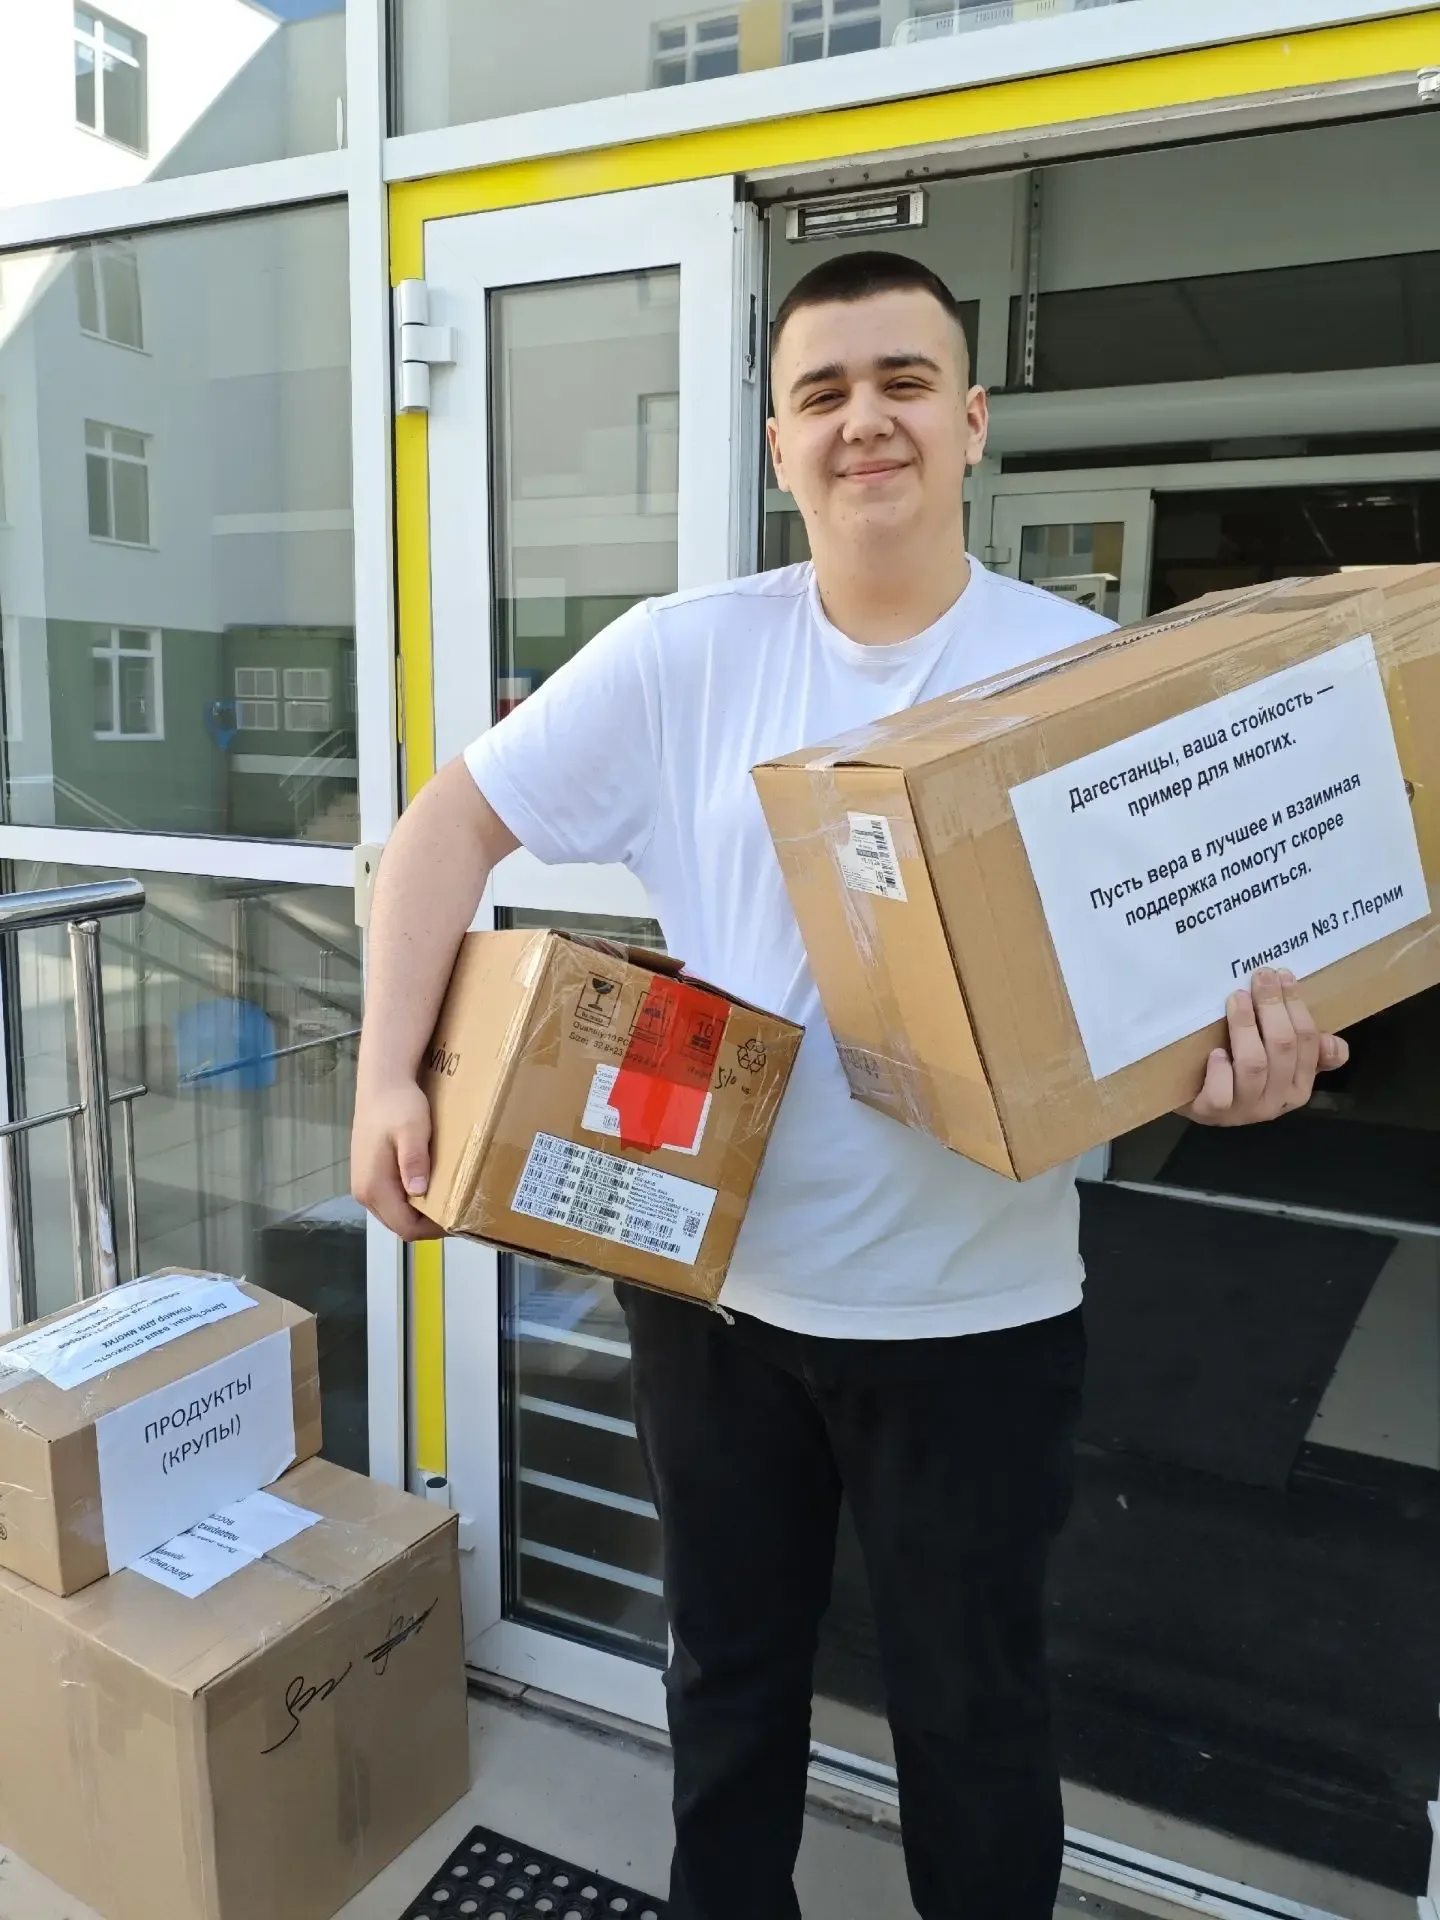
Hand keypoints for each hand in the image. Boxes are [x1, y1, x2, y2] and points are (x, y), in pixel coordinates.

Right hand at [351, 1077, 443, 1238]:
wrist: (382, 1083)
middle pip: (399, 1225)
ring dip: (420, 1213)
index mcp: (373, 1187)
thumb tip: (418, 1190)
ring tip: (447, 1201)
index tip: (459, 1221)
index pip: (405, 1228)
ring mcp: (364, 1184)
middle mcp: (364, 1192)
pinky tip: (431, 1187)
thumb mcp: (412, 1130)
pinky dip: (412, 1201)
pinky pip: (392, 1200)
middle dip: (428, 1224)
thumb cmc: (398, 1104)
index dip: (433, 1230)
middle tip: (458, 1212)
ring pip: (395, 1213)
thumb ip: (414, 1160)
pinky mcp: (369, 1175)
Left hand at [1178, 967, 1348, 1126]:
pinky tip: (1216, 1052)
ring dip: (1246, 1027)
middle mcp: (1278, 1100)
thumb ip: (1304, 1048)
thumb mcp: (1274, 1057)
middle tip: (1260, 977)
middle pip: (1282, 1047)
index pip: (1308, 1041)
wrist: (1194, 1099)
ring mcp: (1246, 1109)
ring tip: (1237, 999)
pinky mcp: (1214, 1114)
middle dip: (1272, 1006)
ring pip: (1254, 1065)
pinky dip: (1221, 1070)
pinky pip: (1222, 1093)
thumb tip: (1334, 1042)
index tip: (1282, 975)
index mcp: (1300, 1085)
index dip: (1296, 1005)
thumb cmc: (1238, 1070)